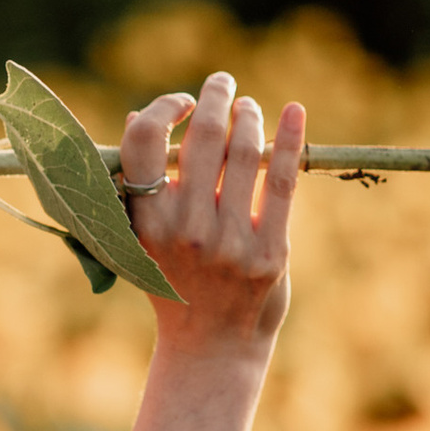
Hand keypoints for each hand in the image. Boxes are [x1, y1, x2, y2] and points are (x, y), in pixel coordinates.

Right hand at [118, 71, 302, 358]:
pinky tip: (295, 112)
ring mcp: (229, 244)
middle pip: (203, 139)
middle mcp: (185, 231)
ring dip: (249, 117)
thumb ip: (138, 185)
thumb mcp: (143, 239)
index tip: (182, 102)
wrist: (212, 347)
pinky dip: (290, 140)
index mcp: (146, 223)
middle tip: (222, 83)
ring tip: (249, 108)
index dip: (163, 108)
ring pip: (244, 154)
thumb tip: (134, 117)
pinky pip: (281, 183)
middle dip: (215, 98)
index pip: (145, 144)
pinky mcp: (270, 253)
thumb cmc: (175, 284)